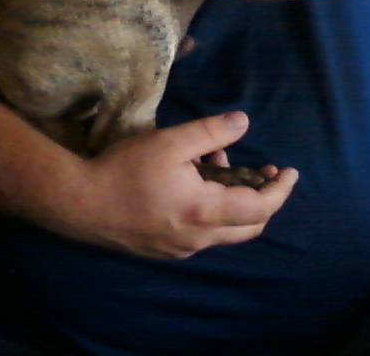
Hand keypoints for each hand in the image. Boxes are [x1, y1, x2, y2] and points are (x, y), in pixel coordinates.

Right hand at [52, 112, 297, 258]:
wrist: (79, 204)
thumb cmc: (124, 170)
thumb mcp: (170, 142)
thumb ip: (210, 132)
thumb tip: (243, 121)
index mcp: (205, 212)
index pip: (260, 209)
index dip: (280, 190)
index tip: (290, 172)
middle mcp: (199, 238)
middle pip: (248, 226)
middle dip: (262, 197)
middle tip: (262, 170)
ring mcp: (181, 248)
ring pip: (224, 229)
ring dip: (231, 198)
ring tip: (214, 161)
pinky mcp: (164, 249)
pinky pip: (202, 232)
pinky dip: (211, 208)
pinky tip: (191, 182)